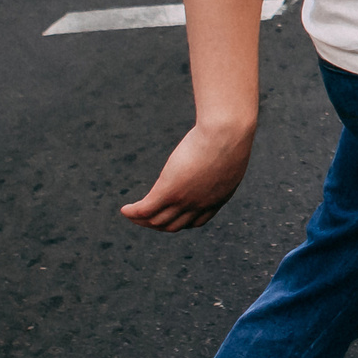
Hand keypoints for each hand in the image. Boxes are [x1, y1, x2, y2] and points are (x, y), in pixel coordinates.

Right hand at [120, 121, 254, 231]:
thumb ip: (225, 155)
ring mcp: (185, 200)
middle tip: (144, 217)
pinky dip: (133, 213)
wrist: (227, 132)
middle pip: (173, 225)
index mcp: (218, 198)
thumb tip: (220, 145)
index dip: (181, 220)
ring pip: (157, 221)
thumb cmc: (232, 133)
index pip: (196, 221)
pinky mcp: (169, 190)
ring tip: (130, 214)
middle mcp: (201, 205)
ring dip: (141, 221)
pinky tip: (125, 209)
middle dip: (157, 224)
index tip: (170, 213)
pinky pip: (145, 210)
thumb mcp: (230, 150)